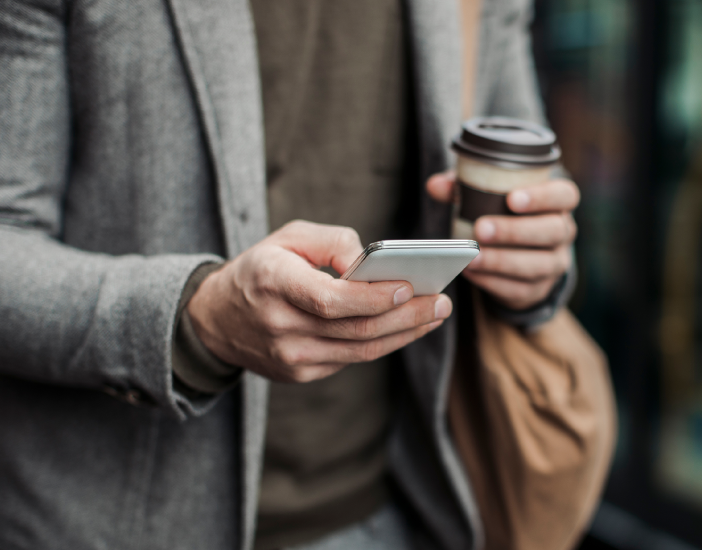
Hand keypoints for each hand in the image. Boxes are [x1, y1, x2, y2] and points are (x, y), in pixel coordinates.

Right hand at [186, 220, 451, 382]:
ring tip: (436, 314)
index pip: (329, 300)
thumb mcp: (288, 237)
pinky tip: (408, 327)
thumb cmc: (261, 268)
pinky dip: (384, 343)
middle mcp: (280, 326)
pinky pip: (351, 359)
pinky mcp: (300, 373)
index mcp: (272, 283)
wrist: (217, 319)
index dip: (371, 297)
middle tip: (442, 302)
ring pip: (360, 350)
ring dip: (405, 333)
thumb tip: (372, 263)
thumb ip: (333, 242)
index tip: (409, 287)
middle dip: (406, 316)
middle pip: (356, 329)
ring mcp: (290, 357)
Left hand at [426, 171, 577, 309]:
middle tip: (481, 228)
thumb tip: (435, 185)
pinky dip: (494, 282)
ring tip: (472, 257)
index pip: (564, 195)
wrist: (517, 257)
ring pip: (538, 264)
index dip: (542, 196)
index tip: (512, 198)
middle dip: (515, 231)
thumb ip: (464, 188)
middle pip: (552, 231)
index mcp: (557, 203)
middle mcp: (563, 233)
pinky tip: (473, 273)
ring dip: (502, 261)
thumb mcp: (487, 196)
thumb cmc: (502, 215)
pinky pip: (521, 289)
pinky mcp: (538, 289)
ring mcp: (554, 264)